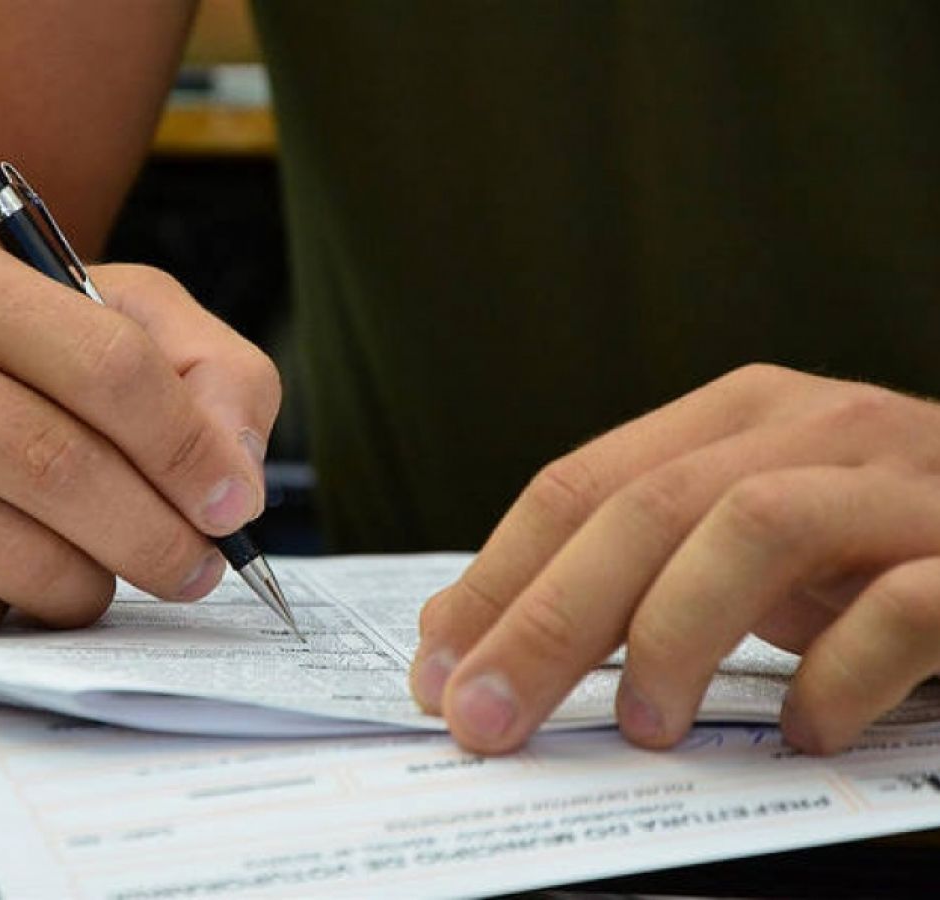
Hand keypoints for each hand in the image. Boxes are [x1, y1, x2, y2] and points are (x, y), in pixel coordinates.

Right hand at [0, 239, 279, 632]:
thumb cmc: (14, 366)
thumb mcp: (122, 325)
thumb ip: (211, 377)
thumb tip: (234, 483)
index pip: (109, 367)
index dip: (190, 451)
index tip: (233, 507)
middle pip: (60, 469)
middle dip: (158, 538)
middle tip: (197, 570)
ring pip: (11, 557)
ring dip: (88, 584)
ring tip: (97, 567)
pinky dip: (7, 614)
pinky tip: (2, 576)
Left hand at [410, 364, 939, 754]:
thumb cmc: (868, 544)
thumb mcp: (734, 541)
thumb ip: (627, 569)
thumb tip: (470, 634)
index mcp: (730, 418)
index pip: (578, 486)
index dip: (494, 579)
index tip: (436, 670)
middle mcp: (806, 428)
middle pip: (643, 511)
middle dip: (545, 622)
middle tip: (488, 719)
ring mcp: (896, 481)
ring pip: (754, 526)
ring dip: (676, 633)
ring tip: (643, 726)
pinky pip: (902, 606)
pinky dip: (837, 676)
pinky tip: (804, 731)